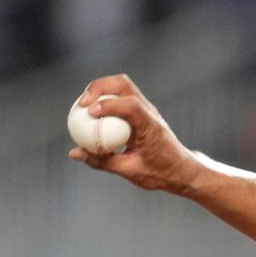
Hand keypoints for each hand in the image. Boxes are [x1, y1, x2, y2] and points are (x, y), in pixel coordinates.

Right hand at [69, 74, 200, 192]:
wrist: (181, 169)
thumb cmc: (159, 173)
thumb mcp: (130, 171)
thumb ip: (102, 161)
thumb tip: (74, 153)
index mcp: (151, 127)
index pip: (132, 106)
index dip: (109, 105)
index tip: (89, 112)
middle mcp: (150, 112)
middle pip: (123, 84)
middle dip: (99, 88)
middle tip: (81, 105)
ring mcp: (146, 108)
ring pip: (121, 85)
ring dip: (100, 89)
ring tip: (82, 105)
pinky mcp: (140, 110)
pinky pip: (120, 96)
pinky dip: (104, 98)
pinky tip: (90, 112)